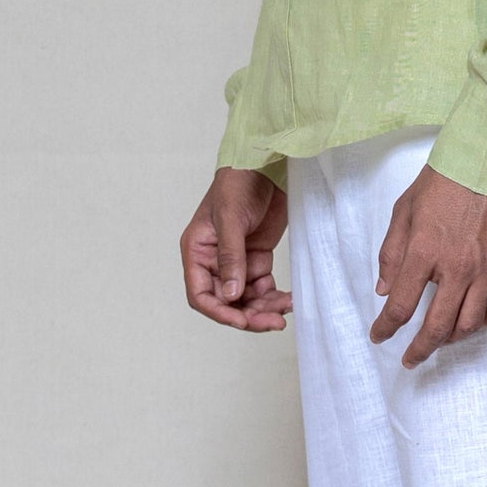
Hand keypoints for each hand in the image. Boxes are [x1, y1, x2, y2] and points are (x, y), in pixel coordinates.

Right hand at [181, 167, 291, 330]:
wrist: (267, 165)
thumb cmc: (238, 183)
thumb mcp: (231, 219)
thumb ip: (231, 257)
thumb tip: (231, 295)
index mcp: (197, 251)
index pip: (200, 294)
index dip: (219, 312)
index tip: (241, 320)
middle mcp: (214, 261)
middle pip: (227, 301)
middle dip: (248, 315)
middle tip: (273, 322)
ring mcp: (237, 261)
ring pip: (247, 298)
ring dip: (265, 308)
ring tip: (286, 310)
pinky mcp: (258, 258)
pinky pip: (264, 287)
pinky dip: (275, 296)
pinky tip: (289, 299)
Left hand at [370, 165, 486, 366]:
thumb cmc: (444, 180)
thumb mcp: (404, 210)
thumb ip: (391, 252)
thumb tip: (383, 289)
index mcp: (423, 252)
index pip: (400, 305)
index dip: (386, 328)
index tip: (379, 336)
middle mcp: (456, 267)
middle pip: (436, 326)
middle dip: (420, 349)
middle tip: (410, 359)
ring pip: (470, 322)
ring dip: (452, 338)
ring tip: (441, 339)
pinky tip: (476, 321)